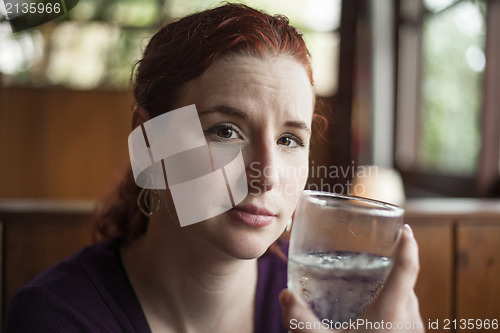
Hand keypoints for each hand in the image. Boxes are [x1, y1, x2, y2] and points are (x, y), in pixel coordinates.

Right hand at [279, 224, 424, 332]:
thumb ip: (300, 320)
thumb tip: (284, 296)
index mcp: (392, 312)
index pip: (407, 267)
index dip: (408, 244)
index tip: (404, 228)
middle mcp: (409, 320)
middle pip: (406, 284)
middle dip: (393, 268)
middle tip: (372, 258)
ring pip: (407, 303)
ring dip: (393, 290)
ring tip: (370, 287)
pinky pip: (406, 319)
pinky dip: (394, 309)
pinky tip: (373, 318)